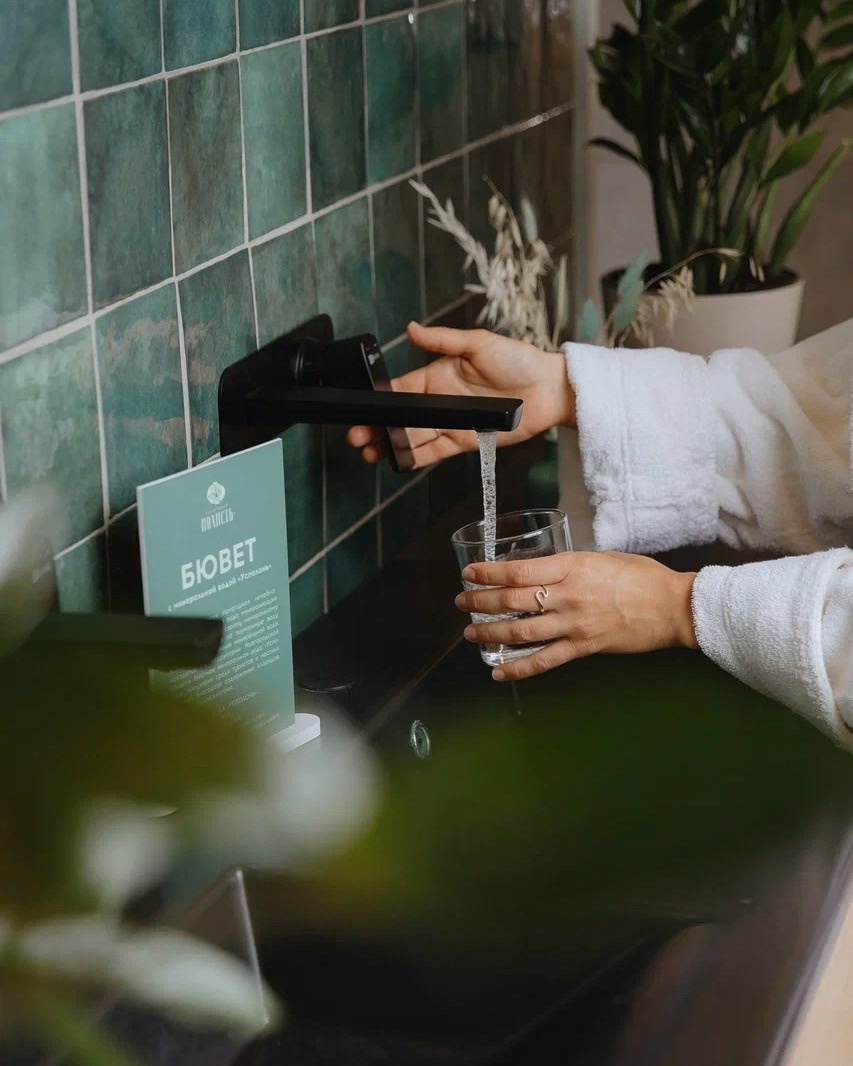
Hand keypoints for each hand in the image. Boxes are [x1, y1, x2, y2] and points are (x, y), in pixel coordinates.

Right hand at [347, 322, 575, 467]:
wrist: (548, 390)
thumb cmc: (518, 360)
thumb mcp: (478, 343)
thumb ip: (442, 340)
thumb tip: (410, 329)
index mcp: (437, 376)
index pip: (400, 391)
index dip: (380, 401)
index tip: (362, 409)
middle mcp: (440, 402)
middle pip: (401, 419)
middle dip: (378, 428)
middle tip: (358, 437)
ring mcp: (450, 423)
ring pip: (413, 438)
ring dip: (391, 446)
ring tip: (370, 453)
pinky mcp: (464, 441)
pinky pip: (434, 452)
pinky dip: (415, 458)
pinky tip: (396, 461)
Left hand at [456, 552, 697, 681]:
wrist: (672, 607)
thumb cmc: (642, 577)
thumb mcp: (601, 559)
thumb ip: (570, 566)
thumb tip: (544, 571)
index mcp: (571, 567)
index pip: (518, 570)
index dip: (488, 573)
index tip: (469, 573)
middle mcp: (567, 595)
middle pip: (512, 600)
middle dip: (481, 602)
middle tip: (462, 603)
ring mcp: (573, 623)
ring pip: (520, 630)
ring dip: (490, 633)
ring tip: (471, 633)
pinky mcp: (583, 647)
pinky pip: (543, 660)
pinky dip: (518, 668)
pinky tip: (498, 672)